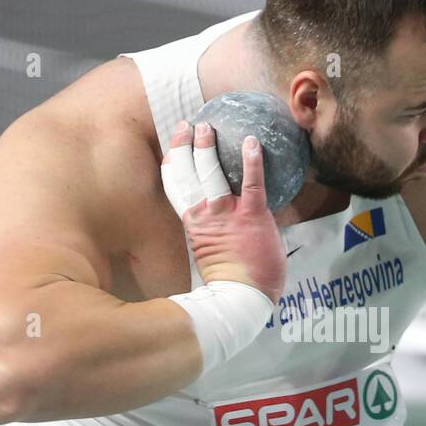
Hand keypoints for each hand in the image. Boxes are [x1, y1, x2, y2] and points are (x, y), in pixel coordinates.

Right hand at [160, 120, 287, 302]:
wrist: (243, 299)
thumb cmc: (234, 281)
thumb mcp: (216, 252)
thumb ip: (219, 230)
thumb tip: (230, 218)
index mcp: (195, 224)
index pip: (177, 188)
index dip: (173, 164)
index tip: (174, 147)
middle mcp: (206, 215)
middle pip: (188, 175)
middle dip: (185, 147)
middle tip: (187, 126)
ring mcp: (227, 215)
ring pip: (211, 174)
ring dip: (207, 148)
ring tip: (207, 127)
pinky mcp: (252, 216)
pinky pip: (252, 183)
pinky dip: (251, 161)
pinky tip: (252, 142)